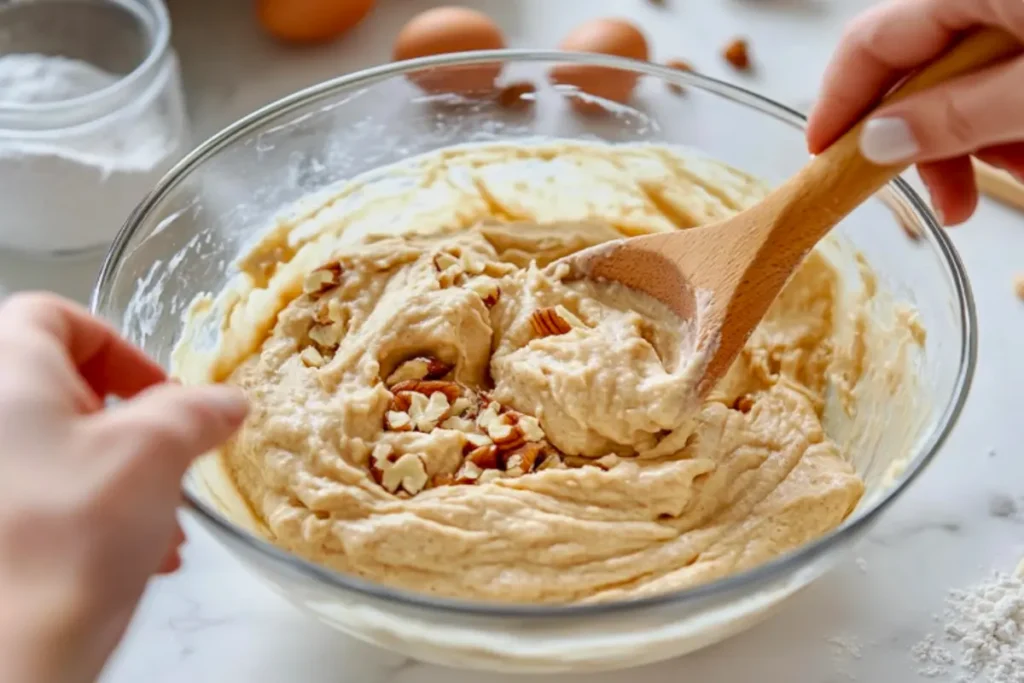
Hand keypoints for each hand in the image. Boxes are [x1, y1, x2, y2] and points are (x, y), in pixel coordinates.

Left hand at [0, 293, 247, 682]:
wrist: (8, 652)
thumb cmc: (66, 539)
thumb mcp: (155, 454)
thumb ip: (197, 412)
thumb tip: (225, 402)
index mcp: (7, 370)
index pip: (57, 315)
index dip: (119, 347)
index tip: (163, 393)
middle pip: (63, 389)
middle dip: (132, 427)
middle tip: (168, 461)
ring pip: (58, 449)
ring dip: (122, 476)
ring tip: (164, 526)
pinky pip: (42, 495)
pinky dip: (92, 512)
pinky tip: (137, 555)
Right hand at [807, 0, 1023, 224]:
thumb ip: (957, 116)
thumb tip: (877, 142)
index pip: (869, 41)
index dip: (838, 104)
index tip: (823, 159)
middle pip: (924, 67)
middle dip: (931, 139)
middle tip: (949, 203)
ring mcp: (1022, 9)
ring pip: (974, 77)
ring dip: (981, 137)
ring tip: (1015, 177)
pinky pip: (1014, 73)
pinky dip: (1016, 117)